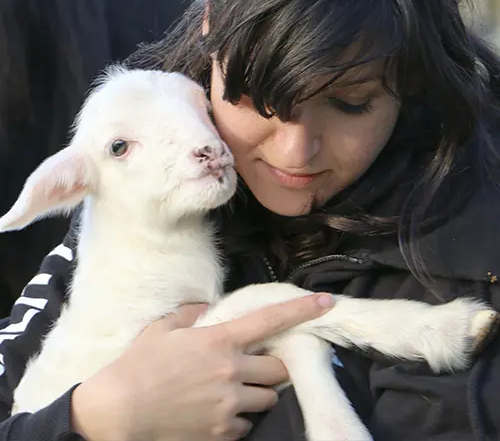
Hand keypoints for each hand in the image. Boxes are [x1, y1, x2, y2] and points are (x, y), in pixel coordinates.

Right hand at [71, 293, 334, 440]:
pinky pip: (246, 424)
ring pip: (268, 399)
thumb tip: (209, 308)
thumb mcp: (162, 329)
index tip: (326, 302)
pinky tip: (217, 412)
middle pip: (279, 370)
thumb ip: (192, 314)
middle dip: (275, 367)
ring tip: (234, 390)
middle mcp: (232, 372)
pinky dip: (239, 417)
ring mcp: (229, 405)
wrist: (118, 413)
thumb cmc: (138, 364)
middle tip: (258, 365)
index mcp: (219, 341)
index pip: (270, 320)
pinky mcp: (223, 433)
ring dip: (258, 393)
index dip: (302, 310)